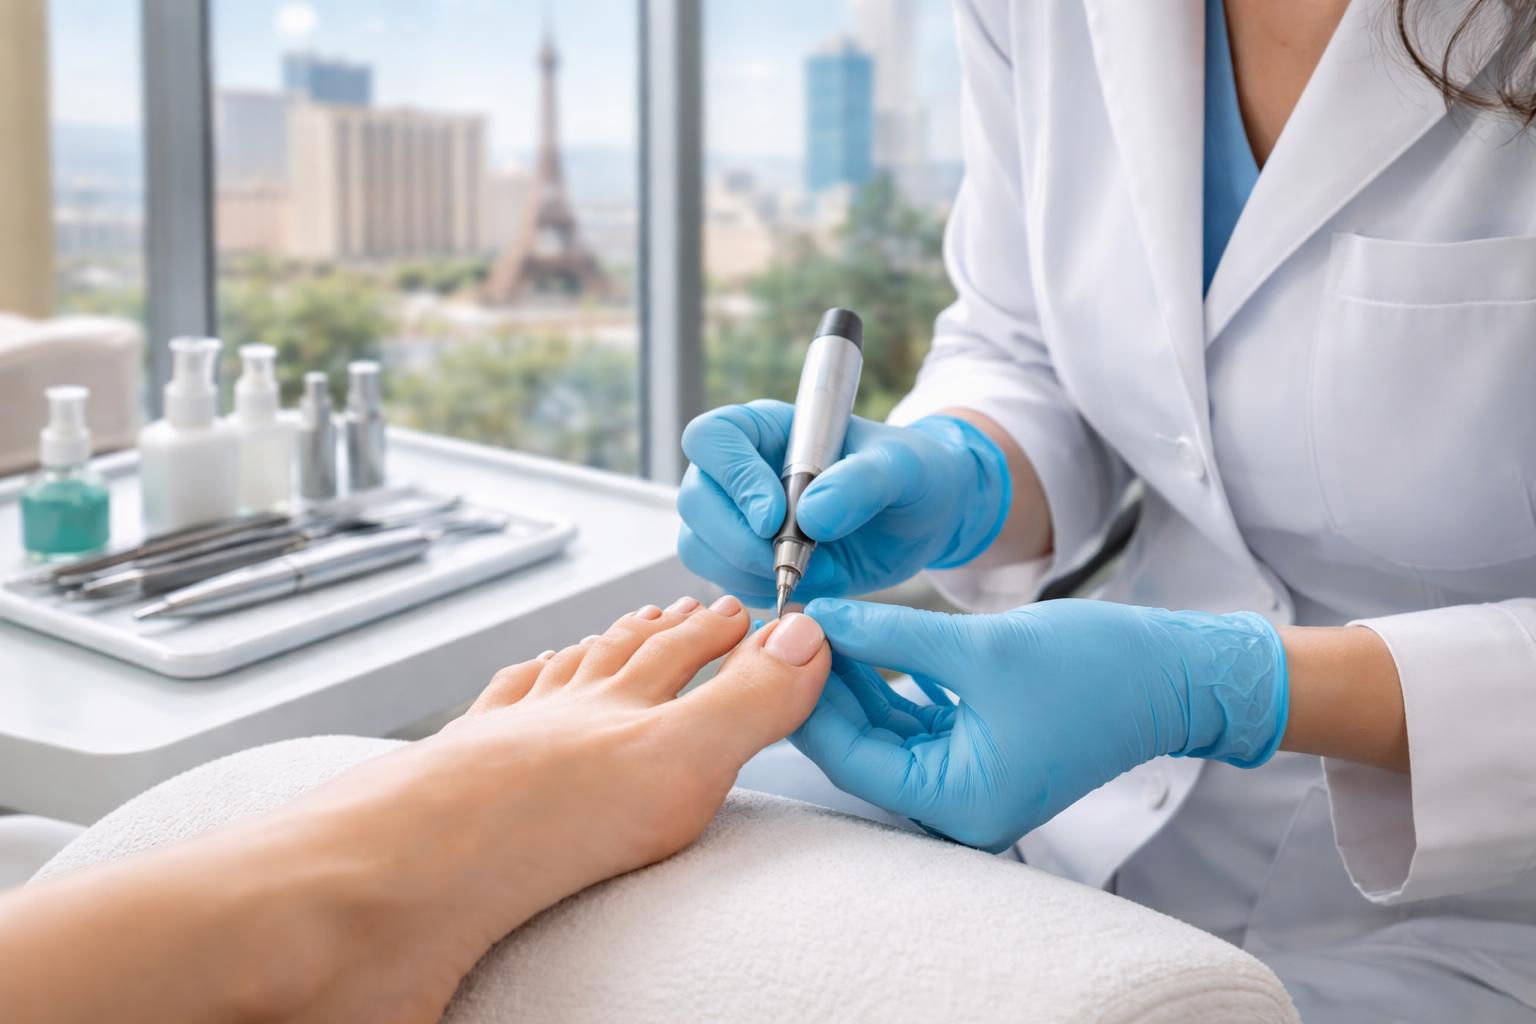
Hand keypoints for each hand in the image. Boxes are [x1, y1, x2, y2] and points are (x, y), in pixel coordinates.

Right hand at [677, 400, 1011, 605]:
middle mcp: (742, 470)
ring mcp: (738, 517)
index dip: (732, 477)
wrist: (922, 521)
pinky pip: (723, 580)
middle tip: (786, 559)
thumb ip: (863, 482)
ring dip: (741, 568)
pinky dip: (754, 590)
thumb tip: (811, 517)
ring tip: (802, 571)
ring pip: (699, 544)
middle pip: (696, 498)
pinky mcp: (748, 559)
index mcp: (769, 429)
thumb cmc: (913, 476)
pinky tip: (800, 584)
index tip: (774, 517)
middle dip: (735, 538)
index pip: (712, 437)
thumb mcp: (903, 469)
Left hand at [791, 598, 1288, 850]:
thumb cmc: (1095, 668)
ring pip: (885, 731)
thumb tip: (818, 618)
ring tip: (824, 620)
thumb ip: (890, 637)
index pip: (850, 756)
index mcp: (958, 804)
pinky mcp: (980, 756)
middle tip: (794, 622)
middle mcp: (958, 809)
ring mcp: (969, 784)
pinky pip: (916, 723)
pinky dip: (891, 682)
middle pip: (862, 746)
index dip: (809, 692)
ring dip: (856, 679)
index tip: (783, 634)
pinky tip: (865, 636)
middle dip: (826, 684)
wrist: (1177, 674)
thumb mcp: (978, 648)